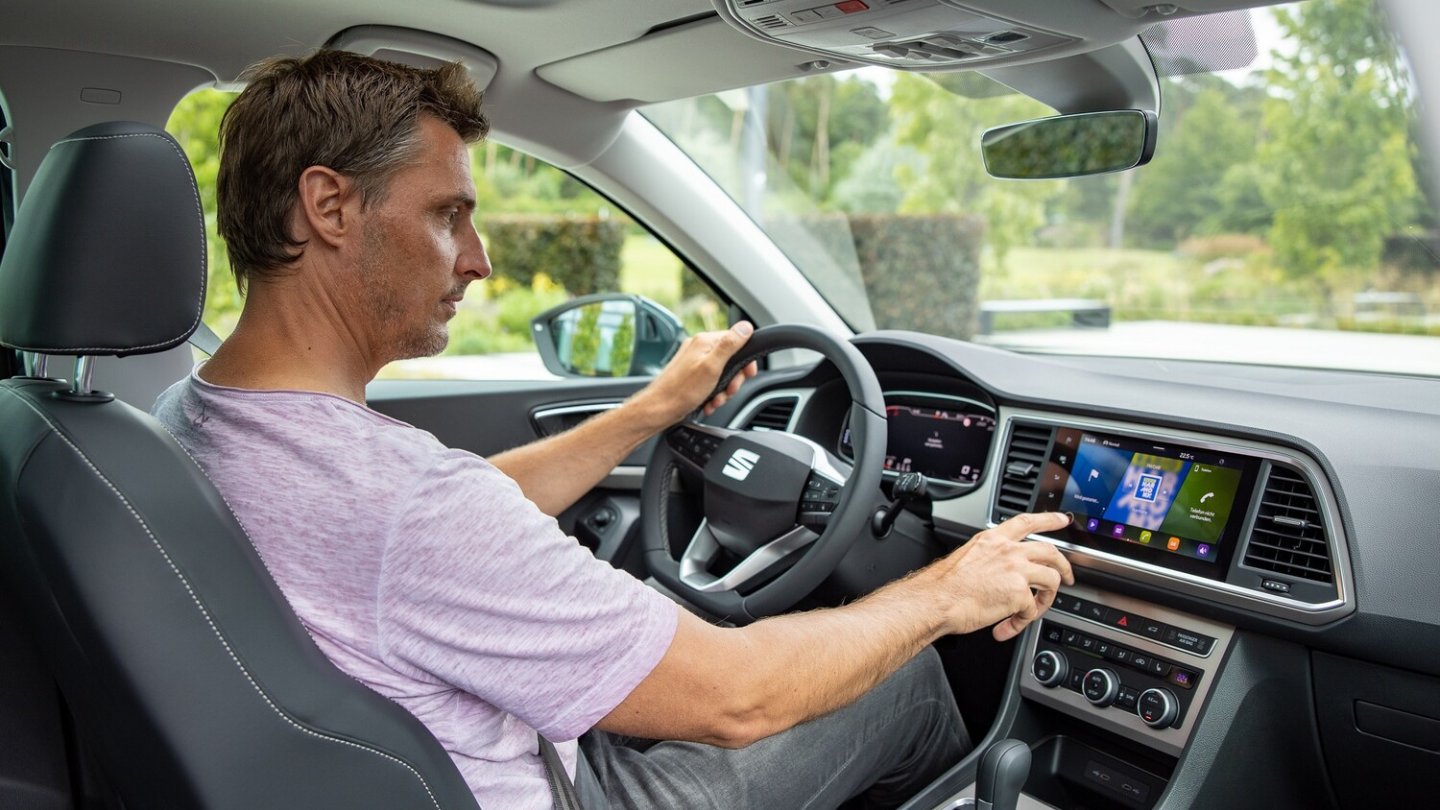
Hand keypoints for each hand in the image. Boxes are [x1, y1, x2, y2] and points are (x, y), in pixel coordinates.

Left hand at [633, 321, 757, 427]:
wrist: (659, 409)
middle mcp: (698, 348)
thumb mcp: (712, 367)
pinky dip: (713, 394)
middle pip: (730, 359)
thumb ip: (729, 345)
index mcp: (704, 342)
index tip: (747, 373)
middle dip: (733, 379)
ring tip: (716, 399)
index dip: (745, 359)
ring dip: (723, 390)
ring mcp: (694, 362)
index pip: (736, 340)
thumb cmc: (681, 391)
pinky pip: (711, 381)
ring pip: (722, 373)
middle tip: (729, 390)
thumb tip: (745, 326)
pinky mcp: (691, 375)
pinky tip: (709, 402)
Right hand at [926, 512, 1074, 640]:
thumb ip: (990, 559)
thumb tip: (1000, 573)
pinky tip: (1006, 627)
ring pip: (1052, 579)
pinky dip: (1021, 622)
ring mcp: (1016, 570)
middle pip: (1050, 551)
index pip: (1028, 521)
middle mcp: (1008, 551)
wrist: (937, 600)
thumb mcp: (968, 558)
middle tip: (1067, 576)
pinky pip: (1032, 610)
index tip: (1062, 520)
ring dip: (1048, 597)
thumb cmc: (945, 586)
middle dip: (1065, 565)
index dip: (1049, 519)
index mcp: (993, 540)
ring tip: (1036, 608)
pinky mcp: (1019, 593)